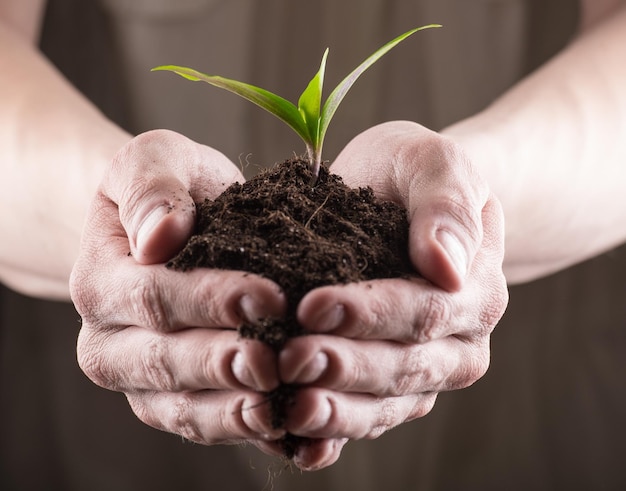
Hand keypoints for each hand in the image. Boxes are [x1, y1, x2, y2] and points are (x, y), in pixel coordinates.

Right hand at [70, 130, 287, 451]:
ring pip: (185, 409)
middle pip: (167, 363)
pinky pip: (210, 427)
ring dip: (236, 411)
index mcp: (100, 285)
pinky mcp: (179, 404)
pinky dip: (249, 433)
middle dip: (225, 363)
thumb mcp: (155, 163)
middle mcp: (111, 345)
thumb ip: (151, 190)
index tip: (269, 297)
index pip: (155, 298)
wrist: (174, 230)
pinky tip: (289, 432)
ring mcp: (143, 383)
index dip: (212, 300)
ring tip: (282, 406)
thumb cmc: (171, 191)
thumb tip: (159, 235)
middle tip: (277, 361)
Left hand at [278, 121, 507, 469]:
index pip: (424, 310)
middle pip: (404, 365)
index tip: (312, 306)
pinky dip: (334, 430)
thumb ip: (447, 205)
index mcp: (474, 290)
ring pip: (384, 402)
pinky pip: (366, 416)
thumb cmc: (411, 173)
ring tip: (289, 406)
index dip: (370, 313)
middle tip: (289, 360)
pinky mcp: (388, 387)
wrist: (396, 197)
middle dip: (345, 366)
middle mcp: (456, 342)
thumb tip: (448, 265)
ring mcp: (423, 370)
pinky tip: (297, 438)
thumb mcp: (433, 162)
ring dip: (337, 409)